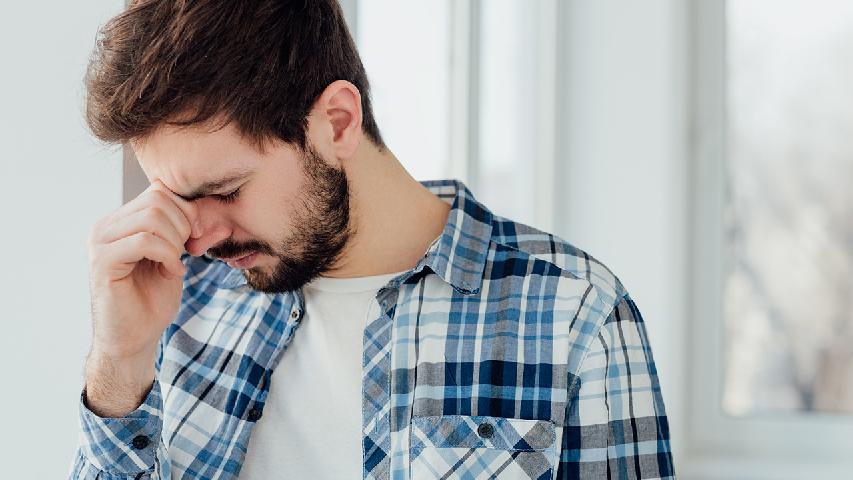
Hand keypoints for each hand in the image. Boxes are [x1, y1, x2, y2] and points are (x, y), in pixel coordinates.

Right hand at [83, 179, 199, 415]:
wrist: (134, 338)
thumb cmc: (153, 299)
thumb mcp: (178, 259)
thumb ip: (194, 236)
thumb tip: (224, 223)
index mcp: (120, 221)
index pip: (159, 191)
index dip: (186, 211)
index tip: (196, 238)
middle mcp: (105, 226)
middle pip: (157, 200)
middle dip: (183, 225)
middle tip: (187, 253)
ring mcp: (100, 242)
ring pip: (152, 218)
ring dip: (175, 243)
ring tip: (175, 264)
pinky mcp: (102, 262)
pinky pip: (144, 241)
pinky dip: (167, 255)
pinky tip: (172, 272)